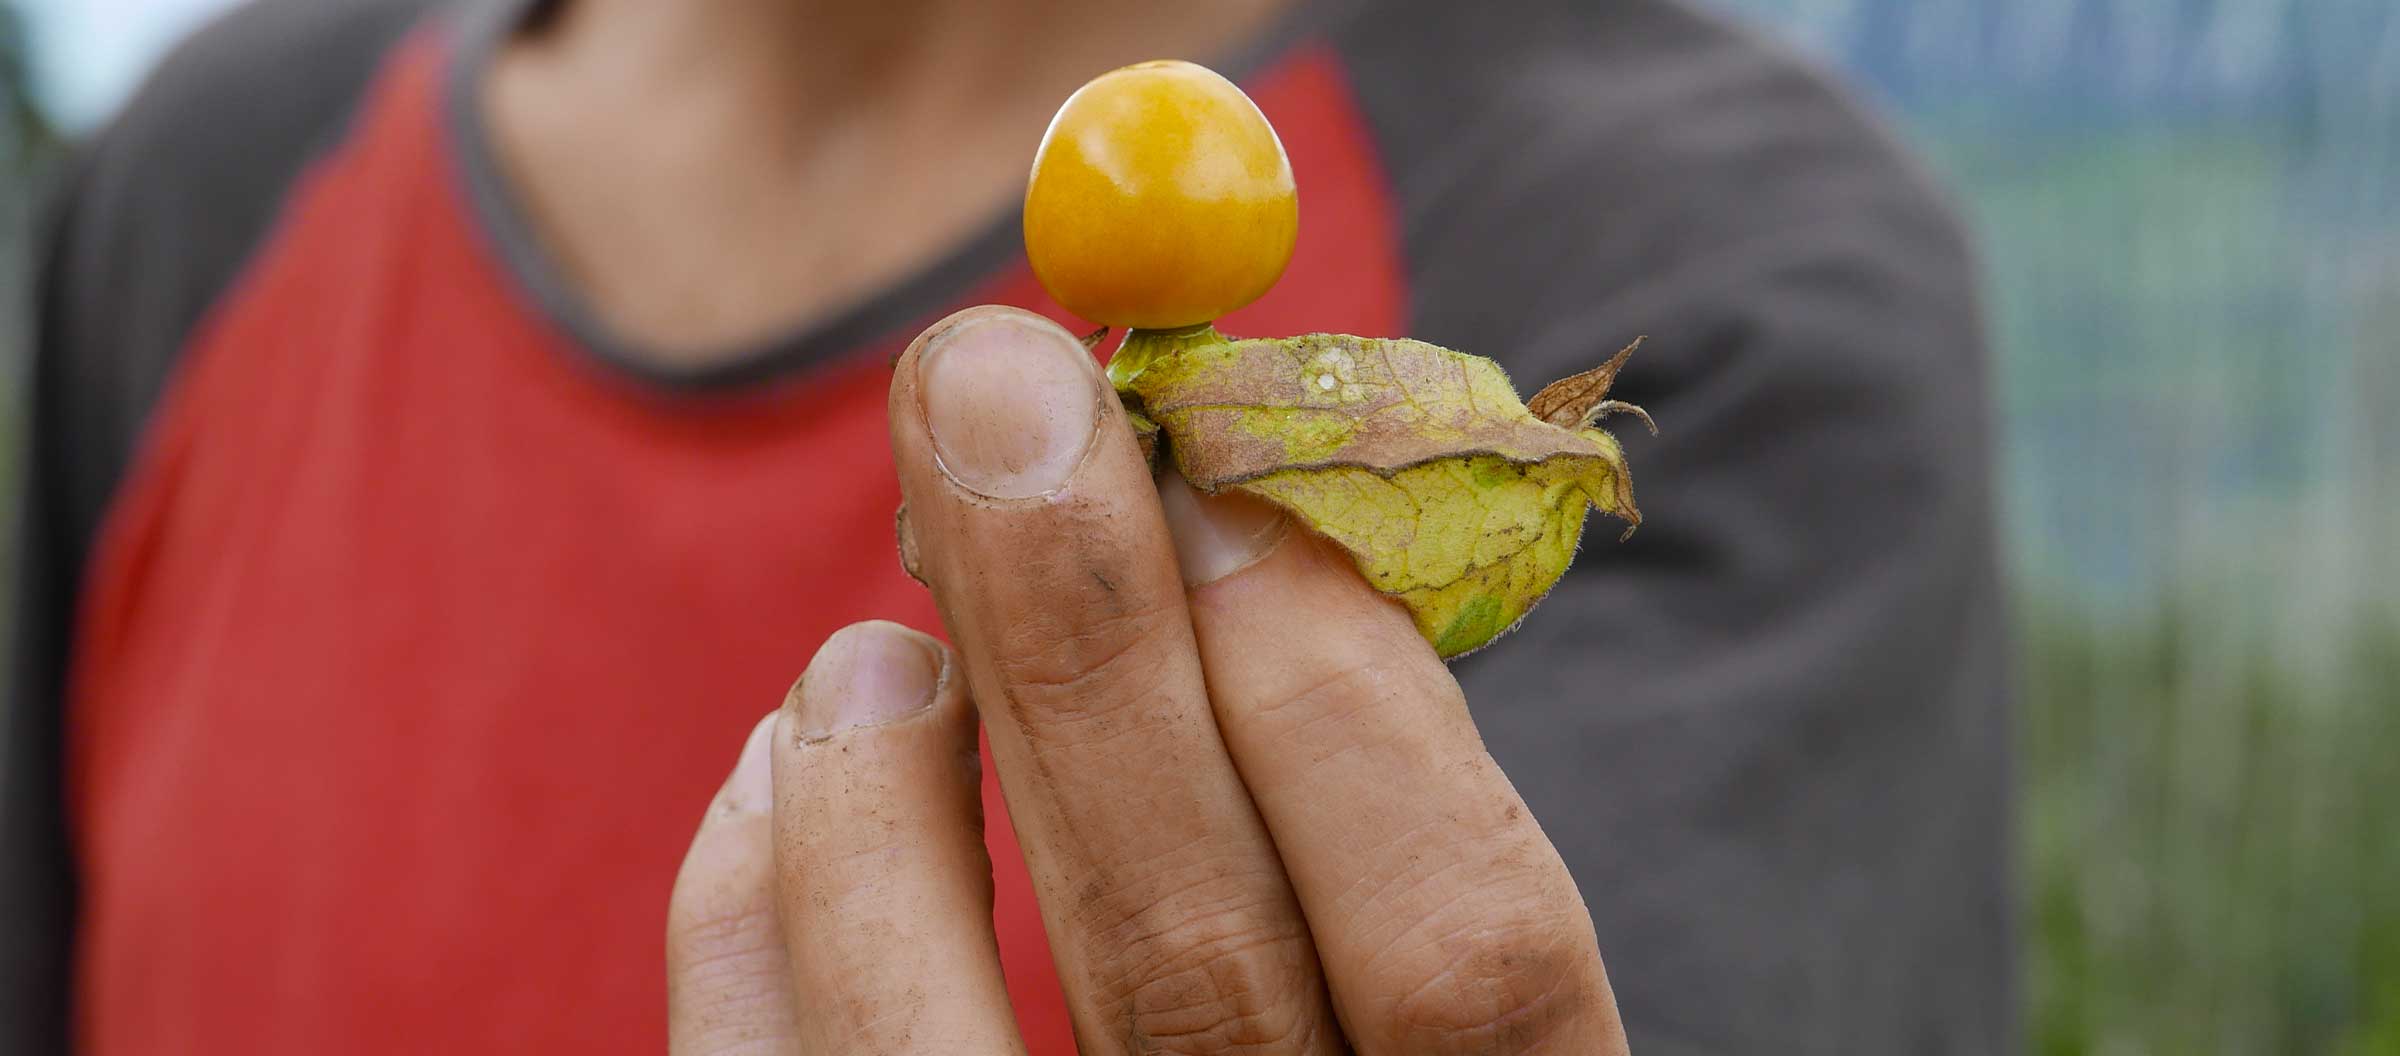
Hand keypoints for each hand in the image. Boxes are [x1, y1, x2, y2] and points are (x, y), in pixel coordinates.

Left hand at [666, 307, 1629, 1054]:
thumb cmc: (1332, 1051)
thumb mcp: (1409, 971)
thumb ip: (1370, 805)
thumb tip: (1219, 497)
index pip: (1469, 954)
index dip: (1346, 698)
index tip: (1215, 474)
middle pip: (1197, 962)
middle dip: (1084, 641)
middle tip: (992, 385)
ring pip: (937, 1054)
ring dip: (889, 783)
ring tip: (873, 637)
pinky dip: (755, 908)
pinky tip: (790, 764)